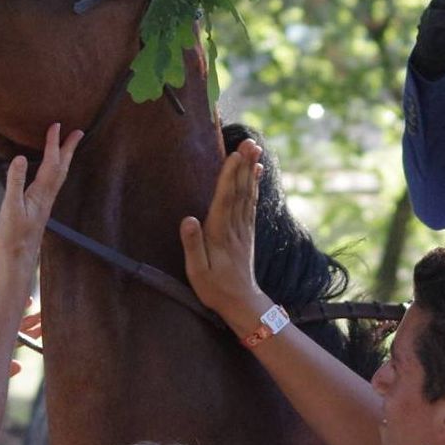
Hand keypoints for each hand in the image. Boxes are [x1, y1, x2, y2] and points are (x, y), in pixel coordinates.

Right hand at [0, 123, 81, 265]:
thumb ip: (15, 182)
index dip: (53, 143)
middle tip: (78, 132)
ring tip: (67, 146)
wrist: (17, 259)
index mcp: (41, 193)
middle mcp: (47, 196)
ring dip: (64, 158)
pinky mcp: (39, 208)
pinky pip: (52, 183)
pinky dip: (55, 171)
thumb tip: (21, 158)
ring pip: (59, 176)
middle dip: (68, 148)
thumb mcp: (10, 207)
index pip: (51, 163)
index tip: (57, 125)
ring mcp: (44, 203)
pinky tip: (49, 172)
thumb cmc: (13, 236)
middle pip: (62, 168)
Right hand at [179, 138, 270, 332]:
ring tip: (255, 148)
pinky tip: (256, 172)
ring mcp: (244, 228)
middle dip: (244, 165)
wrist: (242, 303)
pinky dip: (254, 185)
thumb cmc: (215, 288)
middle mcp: (235, 227)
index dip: (229, 176)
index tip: (234, 155)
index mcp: (220, 234)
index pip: (225, 199)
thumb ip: (192, 245)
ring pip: (248, 194)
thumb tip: (188, 219)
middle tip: (249, 142)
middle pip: (240, 191)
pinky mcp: (247, 231)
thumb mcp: (197, 272)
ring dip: (251, 170)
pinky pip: (251, 202)